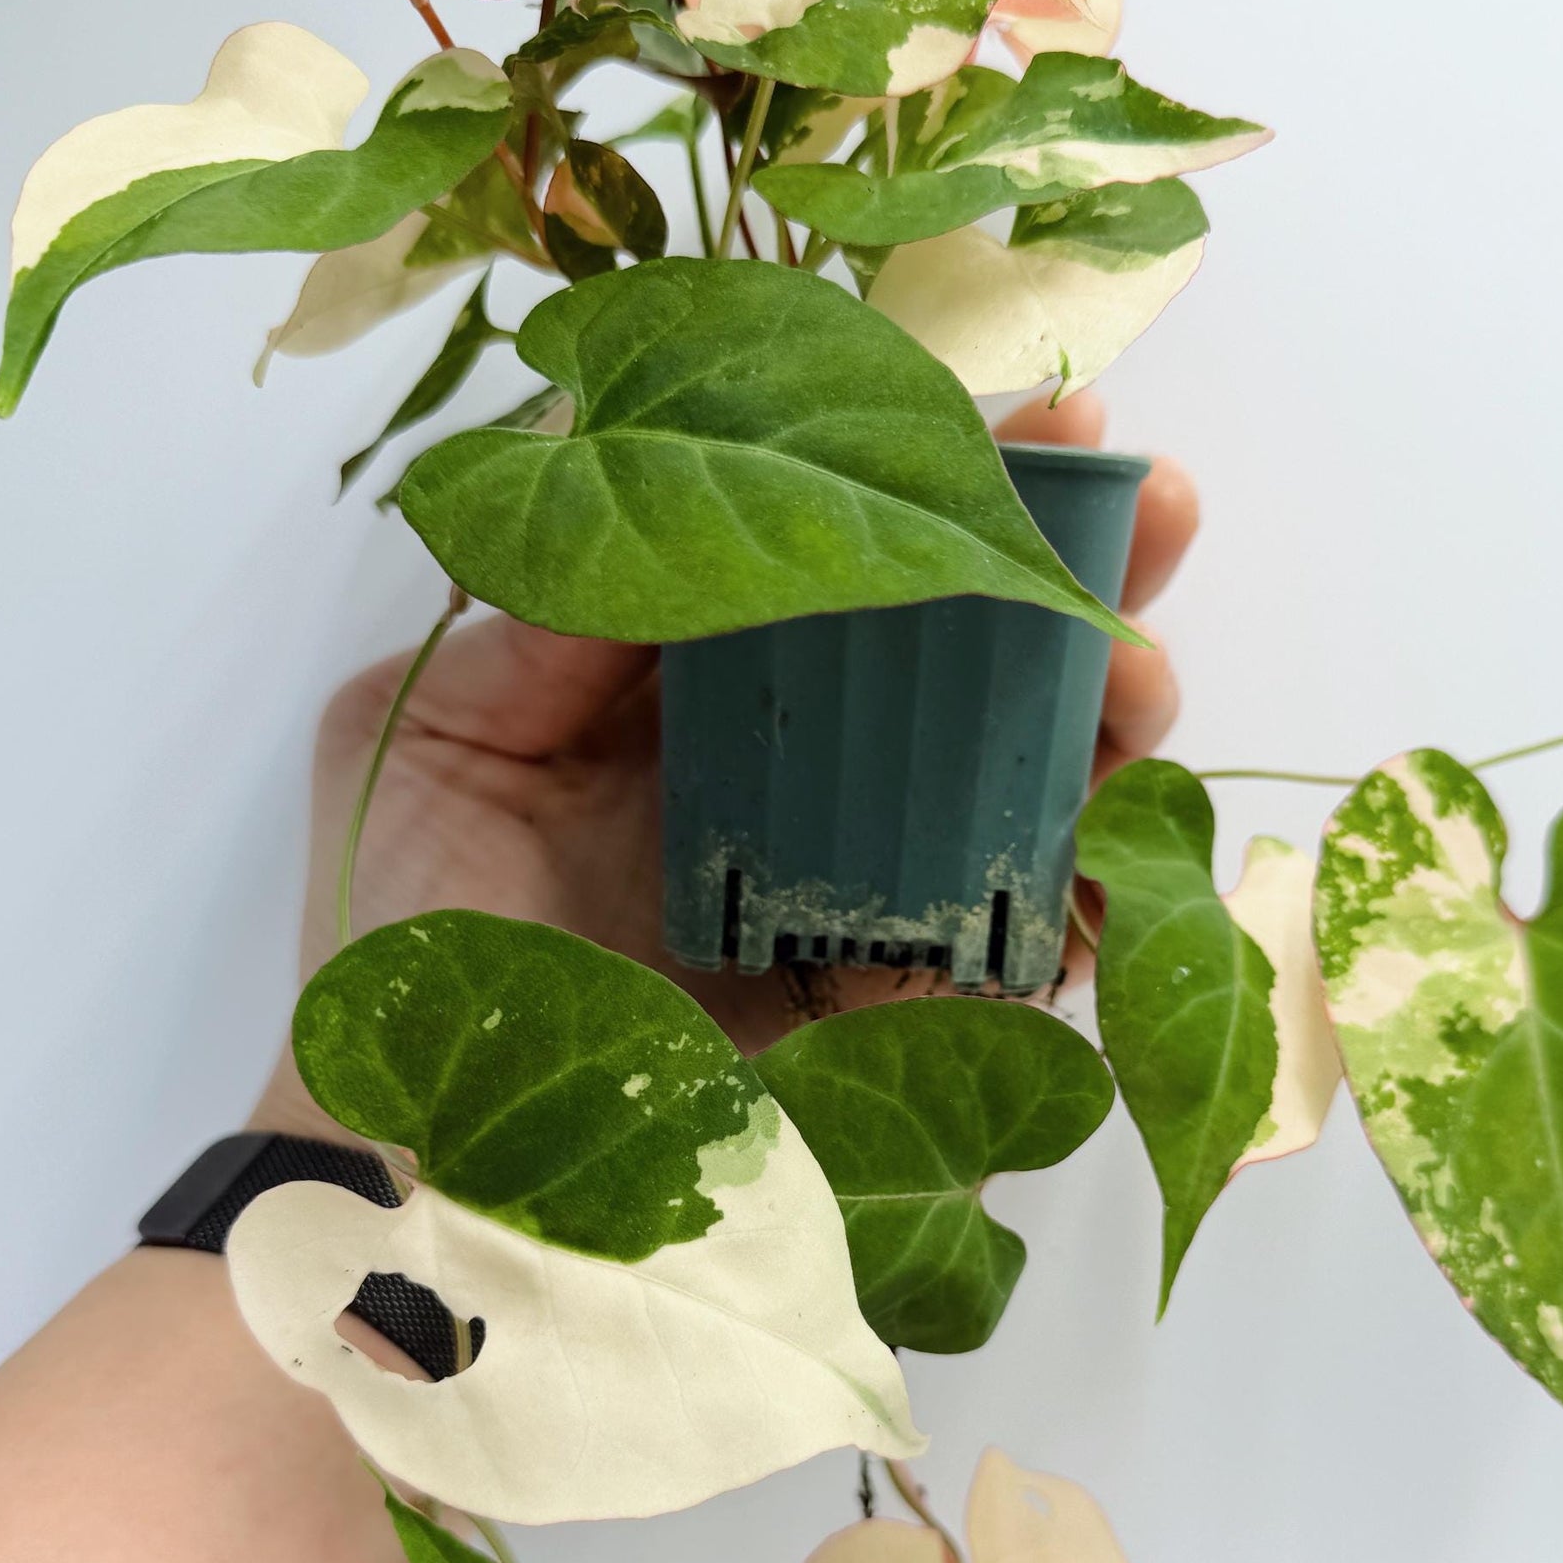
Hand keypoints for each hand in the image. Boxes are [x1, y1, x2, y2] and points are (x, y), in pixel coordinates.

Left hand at [254, 389, 1195, 1127]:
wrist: (422, 1153)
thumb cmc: (408, 937)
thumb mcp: (431, 727)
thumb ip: (555, 599)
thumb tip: (675, 454)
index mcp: (705, 690)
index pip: (853, 556)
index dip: (953, 477)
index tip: (1046, 408)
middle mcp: (806, 779)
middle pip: (975, 656)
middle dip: (1081, 576)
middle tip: (1154, 508)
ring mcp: (867, 897)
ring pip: (1032, 787)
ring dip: (1111, 722)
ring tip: (1143, 675)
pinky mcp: (904, 1018)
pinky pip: (1029, 949)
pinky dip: (1095, 902)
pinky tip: (1119, 851)